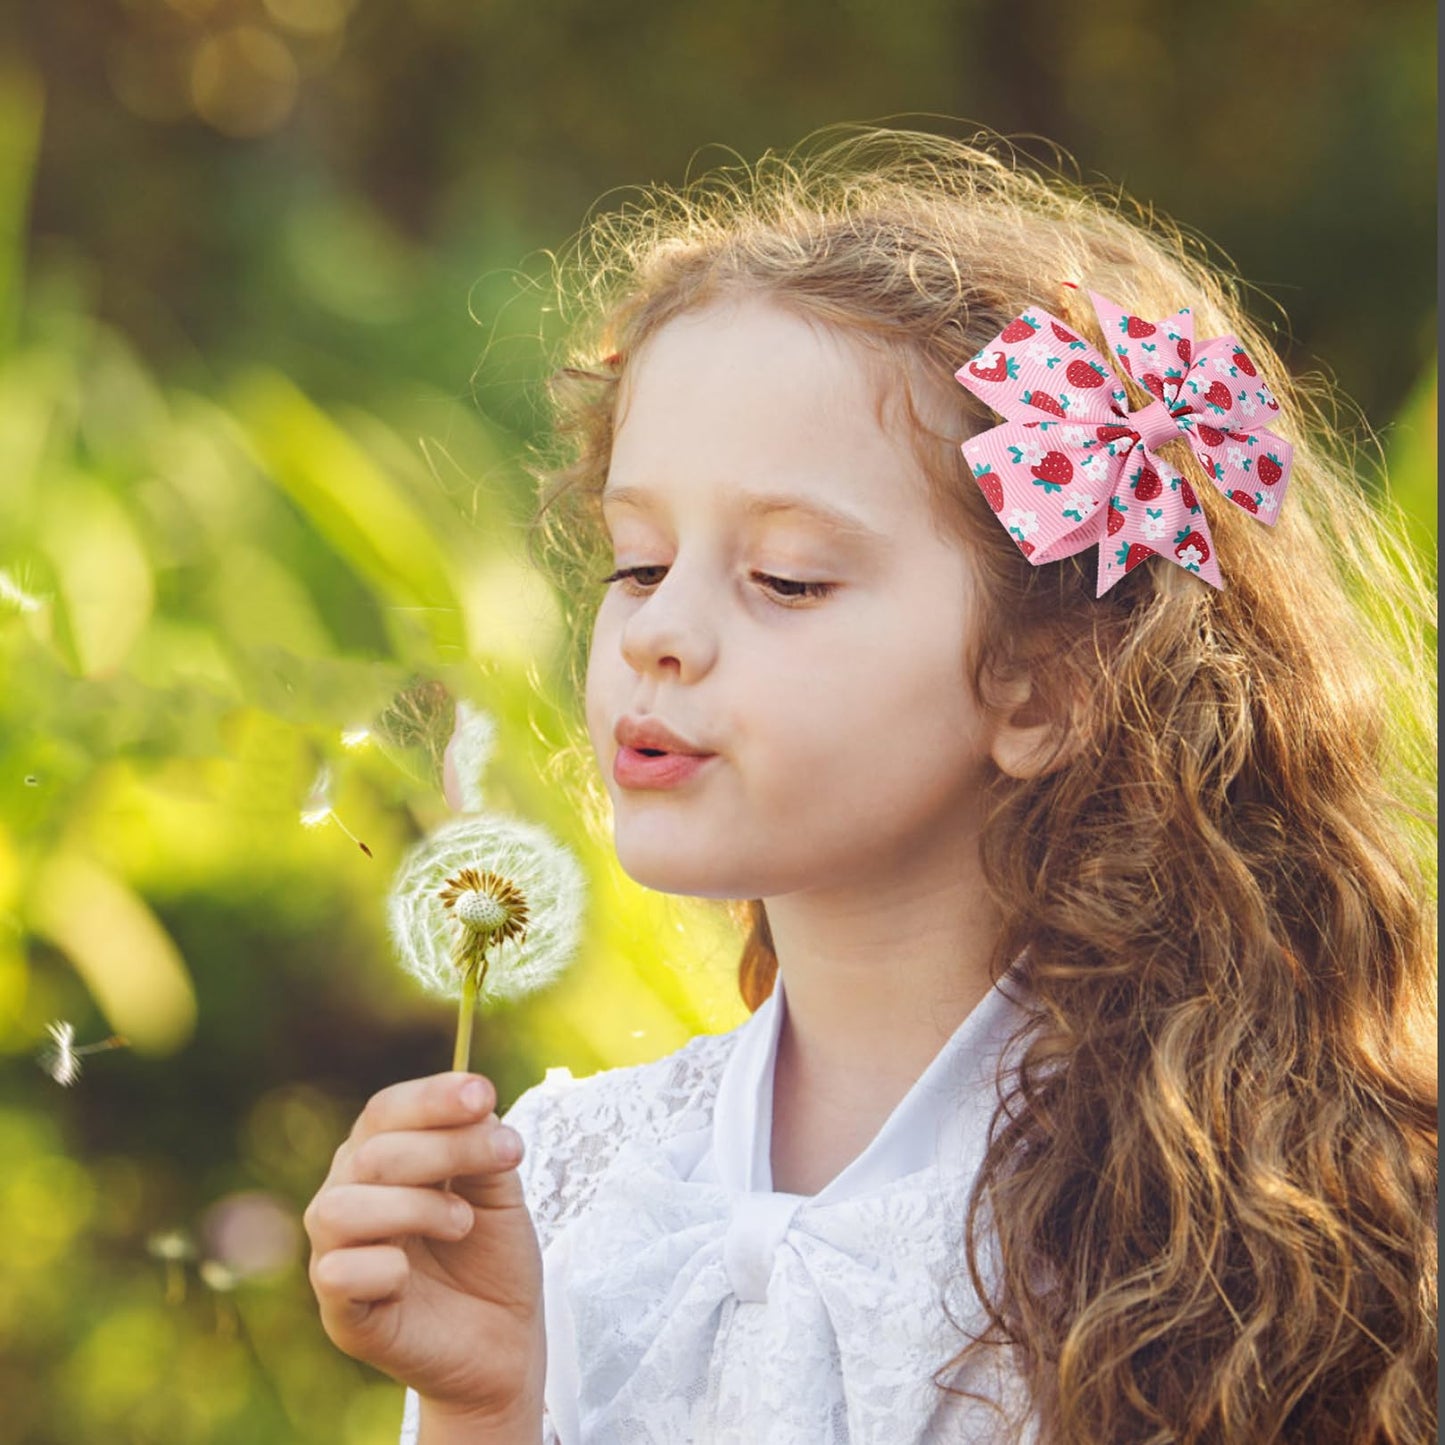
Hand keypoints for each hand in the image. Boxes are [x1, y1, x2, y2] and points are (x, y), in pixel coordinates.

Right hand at [305, 1072, 544, 1423]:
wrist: (505, 1344)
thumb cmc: (493, 1257)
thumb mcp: (500, 1191)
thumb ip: (481, 1145)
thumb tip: (473, 1101)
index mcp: (380, 1157)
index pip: (386, 1110)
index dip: (431, 1097)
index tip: (483, 1095)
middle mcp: (347, 1196)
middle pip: (372, 1153)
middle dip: (446, 1147)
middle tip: (509, 1154)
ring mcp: (336, 1254)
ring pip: (342, 1208)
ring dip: (415, 1206)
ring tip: (463, 1222)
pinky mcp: (340, 1313)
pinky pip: (338, 1273)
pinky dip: (383, 1266)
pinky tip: (412, 1276)